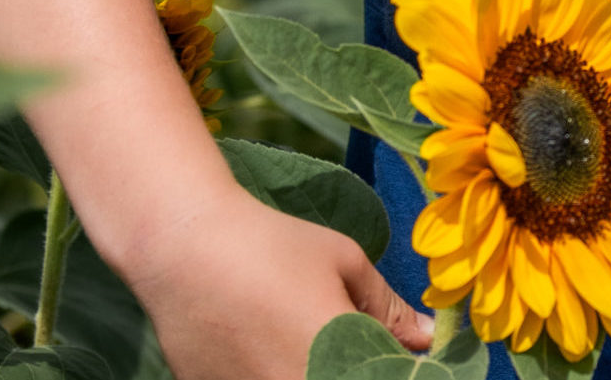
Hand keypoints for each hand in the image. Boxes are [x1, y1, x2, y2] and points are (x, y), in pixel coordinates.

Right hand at [116, 188, 433, 379]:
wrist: (183, 246)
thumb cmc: (273, 244)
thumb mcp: (345, 262)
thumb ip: (389, 308)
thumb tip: (427, 337)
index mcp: (340, 359)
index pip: (387, 373)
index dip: (393, 359)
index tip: (388, 339)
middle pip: (344, 377)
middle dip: (355, 362)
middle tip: (337, 327)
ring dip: (312, 365)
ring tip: (292, 331)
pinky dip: (269, 370)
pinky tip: (260, 344)